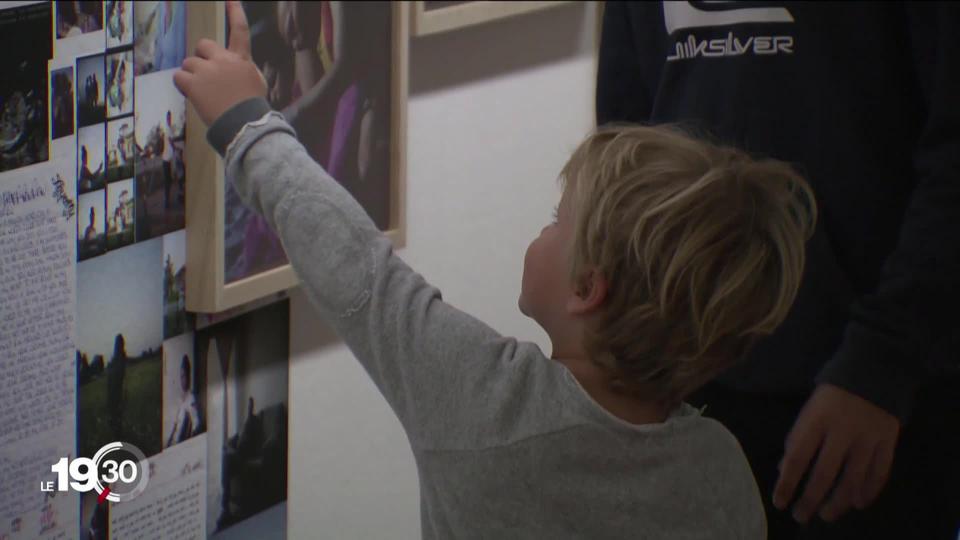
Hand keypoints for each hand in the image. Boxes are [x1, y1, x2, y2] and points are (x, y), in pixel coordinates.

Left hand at [173, 0, 265, 126]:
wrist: (245, 124)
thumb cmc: (252, 108)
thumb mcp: (257, 83)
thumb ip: (244, 69)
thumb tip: (235, 67)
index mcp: (241, 60)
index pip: (239, 31)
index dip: (236, 13)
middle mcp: (223, 60)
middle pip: (204, 45)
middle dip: (202, 58)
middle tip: (206, 75)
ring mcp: (207, 71)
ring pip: (189, 63)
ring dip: (192, 76)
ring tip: (203, 93)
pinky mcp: (194, 83)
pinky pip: (179, 76)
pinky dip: (183, 85)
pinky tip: (193, 95)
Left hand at [773, 384, 900, 523]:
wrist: (875, 368)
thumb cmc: (834, 391)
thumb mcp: (809, 408)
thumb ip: (798, 437)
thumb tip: (785, 469)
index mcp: (816, 419)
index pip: (797, 458)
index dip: (787, 483)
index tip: (779, 502)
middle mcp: (842, 430)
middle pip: (825, 474)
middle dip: (811, 499)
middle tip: (801, 516)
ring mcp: (868, 437)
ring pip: (853, 478)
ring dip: (839, 501)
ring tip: (827, 515)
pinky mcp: (888, 440)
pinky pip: (880, 472)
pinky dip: (869, 490)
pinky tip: (858, 503)